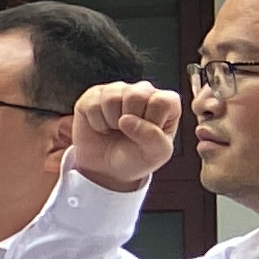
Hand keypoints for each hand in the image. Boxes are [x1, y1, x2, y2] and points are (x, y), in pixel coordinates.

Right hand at [66, 83, 183, 190]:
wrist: (107, 169)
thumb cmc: (136, 157)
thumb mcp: (155, 155)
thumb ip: (153, 138)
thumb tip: (127, 120)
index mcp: (165, 102)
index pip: (161, 101)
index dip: (152, 121)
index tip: (147, 134)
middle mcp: (143, 91)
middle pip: (135, 95)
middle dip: (129, 121)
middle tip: (128, 132)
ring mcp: (117, 90)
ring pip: (112, 98)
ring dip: (110, 122)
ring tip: (115, 129)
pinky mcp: (94, 94)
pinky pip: (92, 103)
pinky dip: (96, 122)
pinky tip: (102, 126)